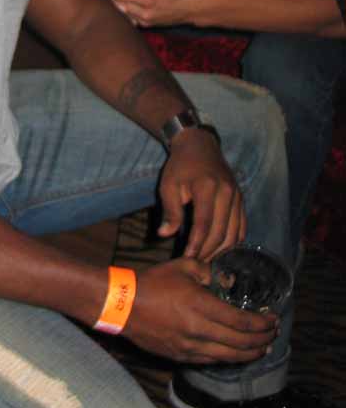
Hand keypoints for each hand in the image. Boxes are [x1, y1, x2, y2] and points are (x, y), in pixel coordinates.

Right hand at [124, 258, 276, 364]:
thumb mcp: (182, 267)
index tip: (274, 319)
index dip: (262, 324)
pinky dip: (229, 358)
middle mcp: (199, 330)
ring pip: (229, 357)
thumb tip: (228, 281)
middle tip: (273, 334)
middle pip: (241, 343)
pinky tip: (235, 353)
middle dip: (262, 340)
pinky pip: (211, 361)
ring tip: (262, 348)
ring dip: (250, 354)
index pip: (242, 322)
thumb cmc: (152, 282)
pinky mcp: (180, 357)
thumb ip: (209, 272)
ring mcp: (189, 347)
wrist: (121, 305)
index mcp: (201, 306)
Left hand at [158, 128, 245, 260]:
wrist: (200, 146)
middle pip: (221, 231)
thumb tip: (165, 234)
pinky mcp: (242, 200)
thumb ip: (170, 210)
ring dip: (221, 250)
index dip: (197, 244)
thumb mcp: (169, 185)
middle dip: (208, 251)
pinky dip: (233, 241)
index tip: (187, 257)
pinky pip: (242, 227)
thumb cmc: (180, 166)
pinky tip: (220, 249)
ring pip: (235, 233)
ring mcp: (237, 196)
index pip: (204, 223)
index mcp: (207, 187)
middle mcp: (227, 192)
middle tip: (196, 262)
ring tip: (207, 258)